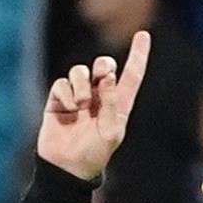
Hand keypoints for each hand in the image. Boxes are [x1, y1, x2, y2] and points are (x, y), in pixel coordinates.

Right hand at [37, 32, 150, 179]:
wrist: (67, 167)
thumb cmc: (94, 154)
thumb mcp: (110, 132)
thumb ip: (111, 103)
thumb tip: (107, 76)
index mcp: (118, 104)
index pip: (131, 75)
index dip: (138, 55)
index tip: (143, 35)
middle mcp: (100, 97)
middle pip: (104, 65)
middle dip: (103, 64)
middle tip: (102, 74)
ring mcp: (78, 97)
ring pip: (80, 71)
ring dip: (82, 83)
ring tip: (81, 104)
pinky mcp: (59, 100)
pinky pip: (62, 83)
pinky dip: (66, 93)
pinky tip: (68, 109)